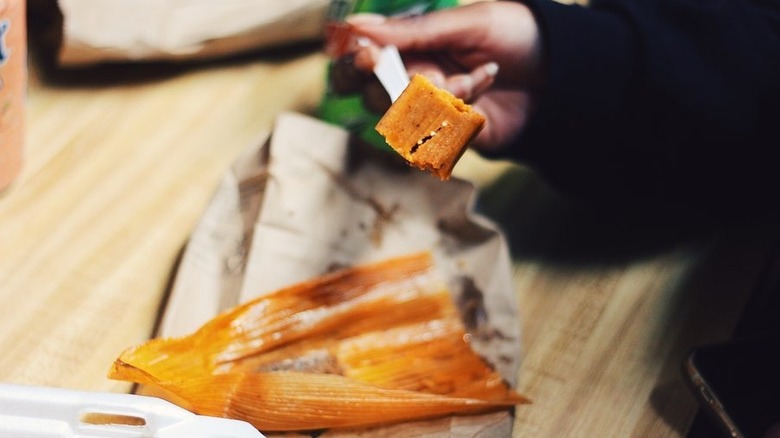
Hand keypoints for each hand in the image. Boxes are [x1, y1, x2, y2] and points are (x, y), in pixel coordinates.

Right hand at [336, 1, 543, 152]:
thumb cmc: (518, 36)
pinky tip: (486, 93)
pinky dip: (462, 117)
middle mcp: (415, 80)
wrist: (564, 75)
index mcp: (411, 46)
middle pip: (374, 98)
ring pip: (408, 121)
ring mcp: (434, 113)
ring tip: (482, 76)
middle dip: (401, 86)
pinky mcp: (454, 139)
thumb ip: (413, 31)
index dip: (355, 63)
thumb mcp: (468, 23)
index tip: (368, 57)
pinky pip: (438, 140)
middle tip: (432, 76)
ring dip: (443, 99)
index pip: (361, 61)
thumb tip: (357, 26)